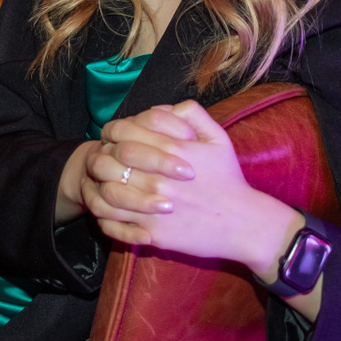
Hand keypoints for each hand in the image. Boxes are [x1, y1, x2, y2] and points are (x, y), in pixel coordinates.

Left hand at [82, 102, 298, 274]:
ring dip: (98, 184)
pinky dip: (104, 213)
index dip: (111, 132)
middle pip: (109, 160)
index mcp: (173, 150)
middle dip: (99, 156)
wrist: (242, 224)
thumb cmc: (228, 180)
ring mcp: (153, 207)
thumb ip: (192, 113)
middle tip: (101, 158)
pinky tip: (107, 206)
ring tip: (100, 181)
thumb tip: (160, 108)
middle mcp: (159, 177)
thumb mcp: (218, 138)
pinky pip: (114, 222)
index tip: (112, 137)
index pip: (123, 132)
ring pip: (106, 191)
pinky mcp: (152, 233)